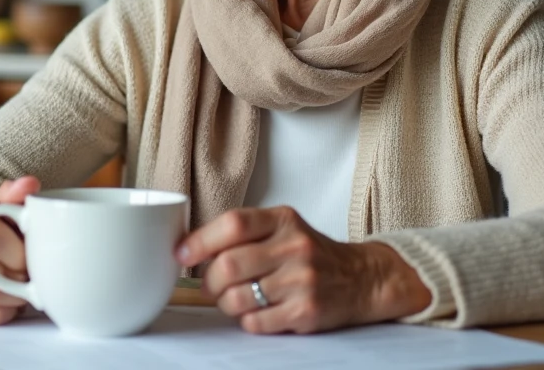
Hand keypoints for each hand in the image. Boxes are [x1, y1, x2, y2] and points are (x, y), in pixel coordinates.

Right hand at [0, 176, 40, 324]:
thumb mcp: (0, 202)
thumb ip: (16, 194)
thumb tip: (30, 185)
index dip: (18, 251)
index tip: (30, 249)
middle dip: (22, 276)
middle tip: (30, 269)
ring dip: (18, 295)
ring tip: (22, 281)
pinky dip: (9, 308)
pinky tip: (10, 294)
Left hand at [176, 206, 430, 333]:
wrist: (360, 278)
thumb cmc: (310, 253)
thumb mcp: (282, 228)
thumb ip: (243, 233)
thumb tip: (189, 248)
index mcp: (282, 219)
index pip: (233, 224)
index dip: (200, 241)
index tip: (182, 254)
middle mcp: (293, 246)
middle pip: (228, 265)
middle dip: (209, 280)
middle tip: (211, 285)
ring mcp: (301, 280)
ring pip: (237, 298)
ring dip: (226, 303)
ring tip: (235, 299)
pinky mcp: (306, 312)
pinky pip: (255, 323)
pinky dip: (248, 320)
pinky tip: (259, 311)